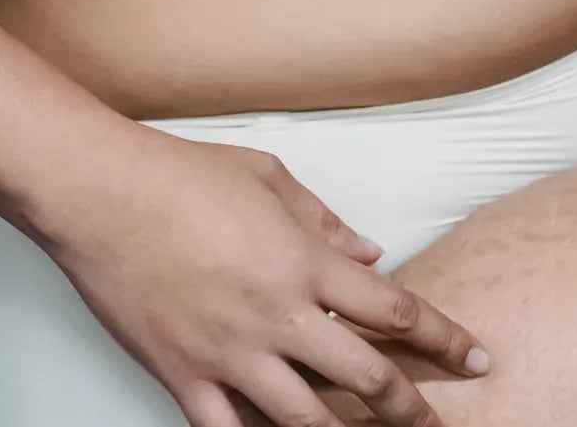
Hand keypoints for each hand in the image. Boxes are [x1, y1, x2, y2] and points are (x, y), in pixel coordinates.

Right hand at [31, 127, 490, 426]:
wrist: (99, 192)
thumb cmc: (180, 175)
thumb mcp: (269, 179)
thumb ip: (326, 223)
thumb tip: (369, 255)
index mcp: (304, 263)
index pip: (396, 312)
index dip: (445, 340)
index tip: (477, 357)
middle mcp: (276, 315)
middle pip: (365, 379)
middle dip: (411, 408)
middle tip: (435, 423)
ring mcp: (228, 352)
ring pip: (305, 421)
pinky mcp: (181, 374)